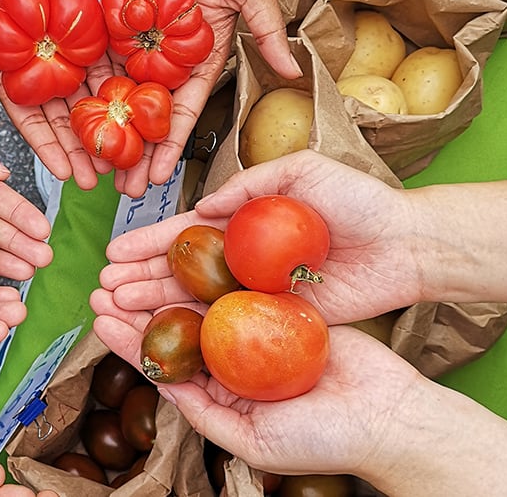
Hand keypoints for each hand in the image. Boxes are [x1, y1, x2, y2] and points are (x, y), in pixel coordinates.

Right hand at [0, 0, 113, 192]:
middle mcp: (44, 69)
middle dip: (81, 149)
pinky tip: (134, 113)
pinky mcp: (94, 32)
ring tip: (121, 154)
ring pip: (91, 98)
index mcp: (12, 76)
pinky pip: (110, 63)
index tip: (63, 174)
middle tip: (97, 178)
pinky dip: (122, 88)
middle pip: (66, 117)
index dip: (47, 149)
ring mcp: (70, 52)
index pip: (32, 122)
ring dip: (106, 127)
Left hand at [90, 289, 422, 476]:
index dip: (129, 342)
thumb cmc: (323, 441)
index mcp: (222, 394)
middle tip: (104, 284)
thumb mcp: (253, 441)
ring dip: (167, 284)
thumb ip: (204, 414)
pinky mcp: (285, 308)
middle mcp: (235, 362)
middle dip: (139, 306)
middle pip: (176, 327)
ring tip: (133, 267)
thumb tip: (159, 385)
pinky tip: (187, 254)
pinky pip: (244, 286)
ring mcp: (259, 333)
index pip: (164, 364)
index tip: (100, 319)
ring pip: (204, 303)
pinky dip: (216, 272)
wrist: (391, 417)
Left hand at [99, 0, 301, 195]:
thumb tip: (293, 70)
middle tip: (123, 189)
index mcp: (198, 54)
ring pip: (115, 97)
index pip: (185, 109)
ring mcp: (131, 44)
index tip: (161, 177)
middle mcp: (163, 57)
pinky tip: (71, 126)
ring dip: (105, 134)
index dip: (171, 144)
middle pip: (146, 114)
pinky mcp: (102, 27)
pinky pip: (89, 65)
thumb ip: (266, 27)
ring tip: (94, 167)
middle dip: (136, 152)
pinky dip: (80, 95)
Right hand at [99, 150, 421, 324]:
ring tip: (116, 309)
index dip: (147, 243)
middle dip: (137, 279)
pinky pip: (228, 328)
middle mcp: (241, 259)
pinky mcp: (275, 319)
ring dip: (153, 305)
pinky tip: (163, 335)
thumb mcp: (302, 171)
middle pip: (178, 271)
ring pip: (193, 301)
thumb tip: (202, 209)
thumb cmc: (359, 201)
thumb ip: (250, 184)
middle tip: (101, 290)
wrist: (405, 244)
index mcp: (243, 223)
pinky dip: (194, 332)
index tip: (113, 253)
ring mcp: (255, 291)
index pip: (184, 234)